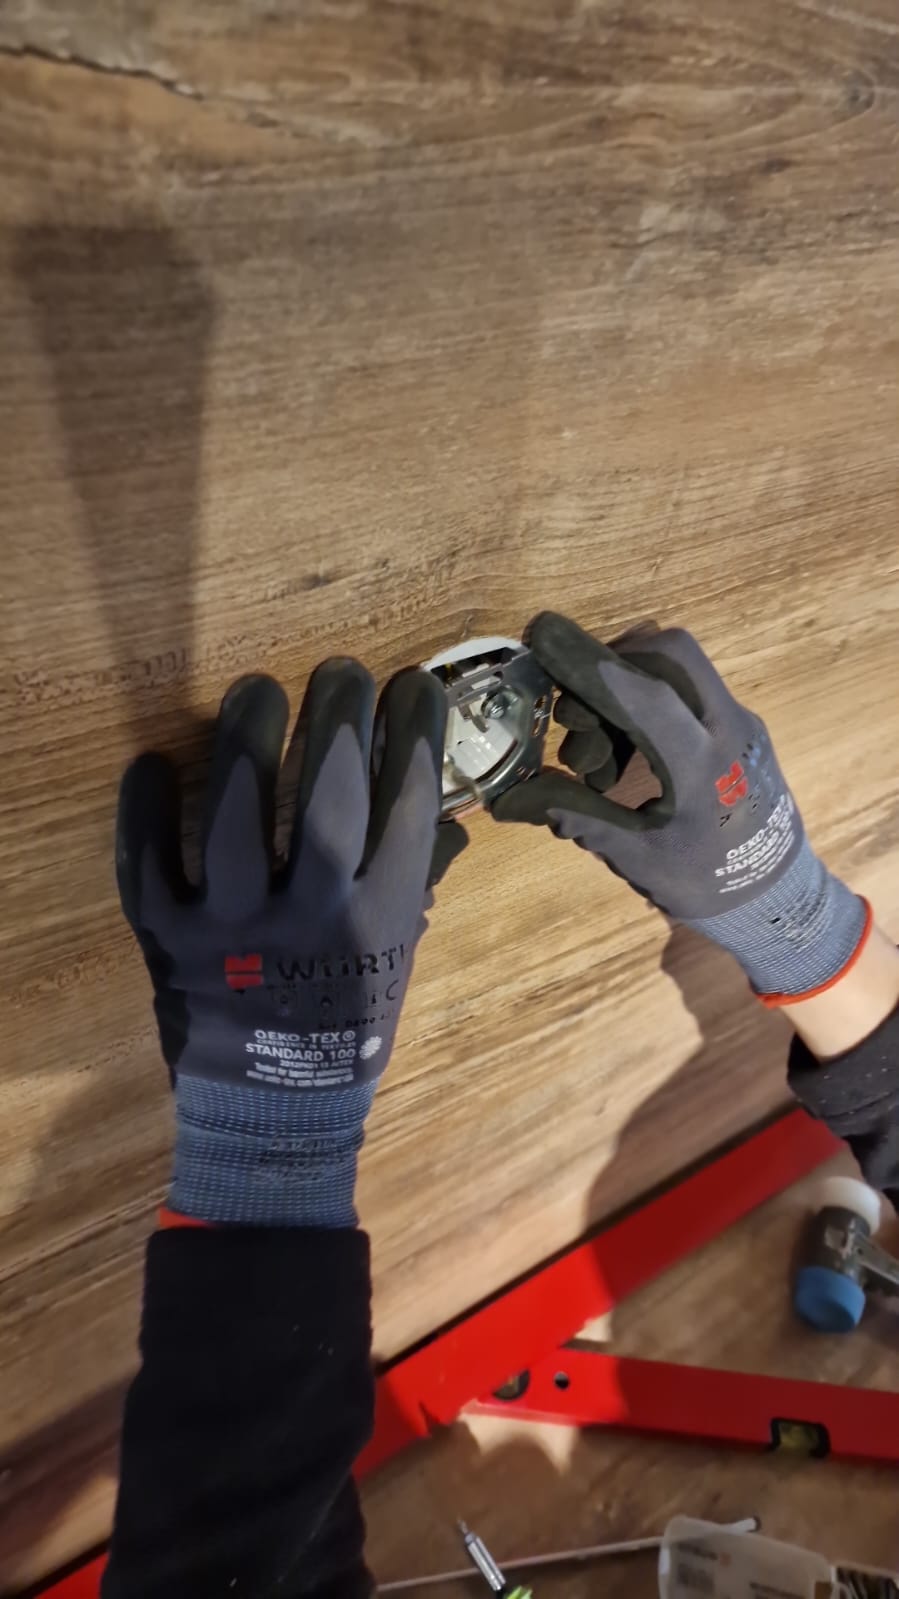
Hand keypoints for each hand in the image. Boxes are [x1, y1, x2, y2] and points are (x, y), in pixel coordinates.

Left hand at [117, 660, 464, 1225]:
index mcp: (381, 917)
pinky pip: (147, 860)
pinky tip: (153, 759)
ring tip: (259, 688)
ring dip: (248, 738)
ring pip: (235, 813)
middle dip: (340, 717)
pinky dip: (145, 808)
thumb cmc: (345, 1024)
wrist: (274, 1113)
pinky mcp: (166, 939)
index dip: (412, 733)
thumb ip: (416, 878)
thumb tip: (440, 804)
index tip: (412, 686)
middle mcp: (312, 916)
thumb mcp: (400, 956)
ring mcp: (233, 927)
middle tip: (341, 671)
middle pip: (328, 795)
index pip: (406, 803)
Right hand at [494, 614, 869, 1000]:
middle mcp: (729, 728)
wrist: (779, 900)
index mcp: (702, 765)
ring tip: (595, 760)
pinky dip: (650, 706)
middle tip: (574, 714)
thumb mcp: (637, 857)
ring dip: (627, 688)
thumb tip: (507, 800)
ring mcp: (741, 723)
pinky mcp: (742, 727)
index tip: (542, 633)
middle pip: (669, 652)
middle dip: (612, 663)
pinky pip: (690, 693)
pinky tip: (625, 759)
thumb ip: (577, 815)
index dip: (590, 661)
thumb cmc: (707, 886)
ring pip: (679, 668)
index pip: (644, 693)